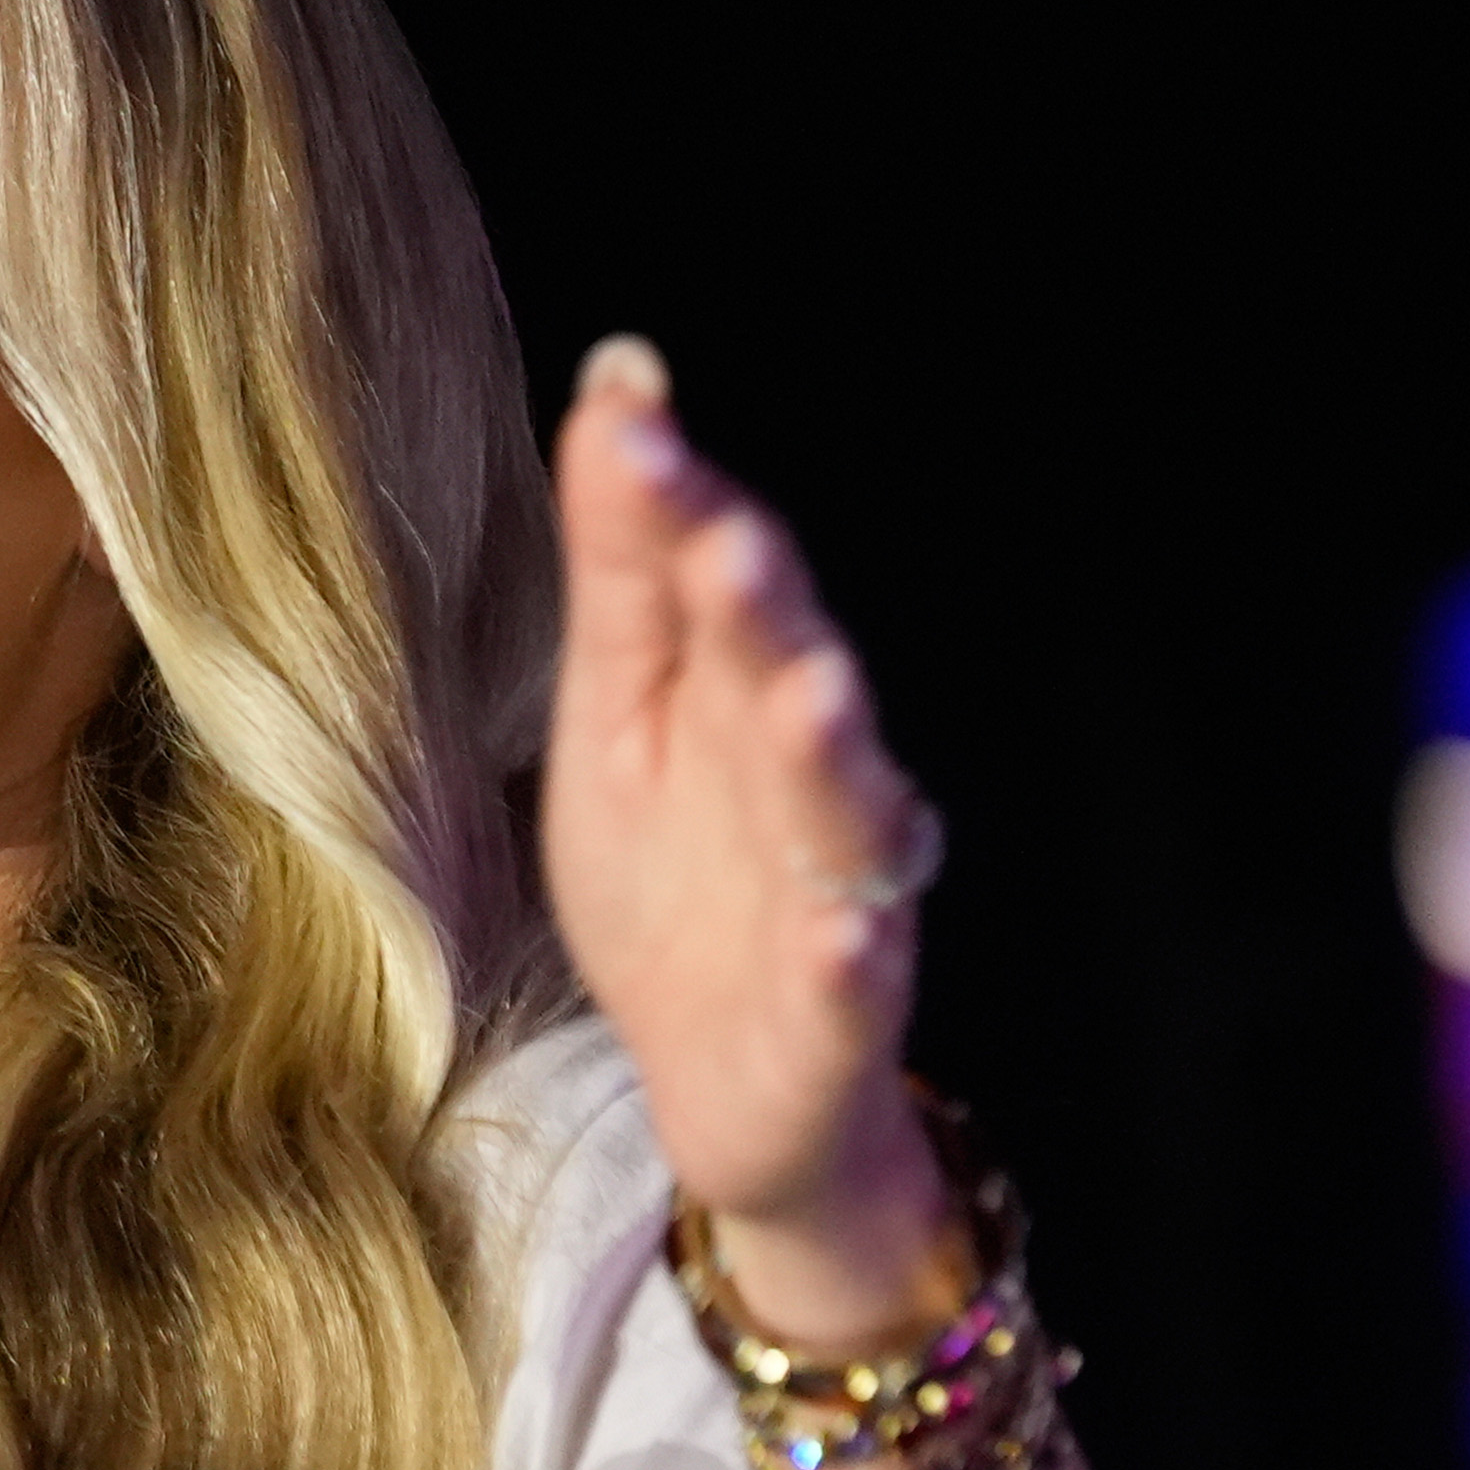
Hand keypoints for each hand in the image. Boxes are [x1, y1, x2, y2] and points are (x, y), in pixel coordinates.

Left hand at [542, 337, 952, 1348]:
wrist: (721, 1082)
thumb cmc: (674, 876)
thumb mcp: (617, 710)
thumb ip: (626, 565)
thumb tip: (619, 387)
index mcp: (744, 689)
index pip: (719, 577)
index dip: (680, 503)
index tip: (626, 421)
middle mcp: (807, 776)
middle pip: (793, 674)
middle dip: (768, 608)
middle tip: (729, 538)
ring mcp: (834, 895)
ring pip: (846, 815)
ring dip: (833, 755)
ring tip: (813, 694)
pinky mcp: (835, 1014)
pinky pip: (852, 983)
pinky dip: (850, 961)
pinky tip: (839, 937)